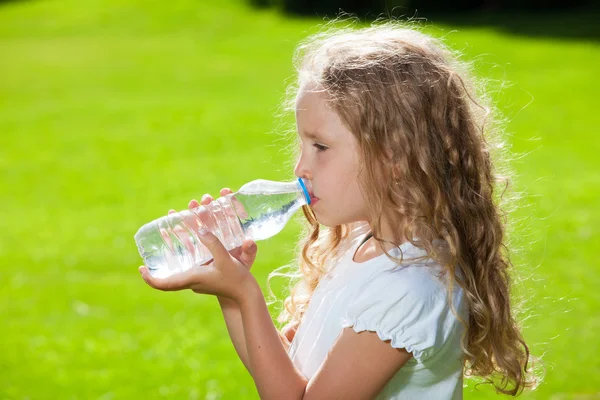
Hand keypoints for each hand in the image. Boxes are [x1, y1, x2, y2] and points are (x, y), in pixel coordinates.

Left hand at [139, 188, 258, 303]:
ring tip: (169, 234)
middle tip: (156, 240)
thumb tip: (200, 228)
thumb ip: (213, 243)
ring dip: (172, 253)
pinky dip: (184, 255)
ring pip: (177, 269)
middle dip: (159, 259)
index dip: (150, 278)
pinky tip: (188, 243)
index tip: (141, 269)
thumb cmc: (236, 279)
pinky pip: (187, 267)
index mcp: (192, 279)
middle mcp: (192, 281)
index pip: (164, 284)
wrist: (247, 293)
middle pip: (168, 274)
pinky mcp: (205, 278)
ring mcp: (198, 281)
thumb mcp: (225, 259)